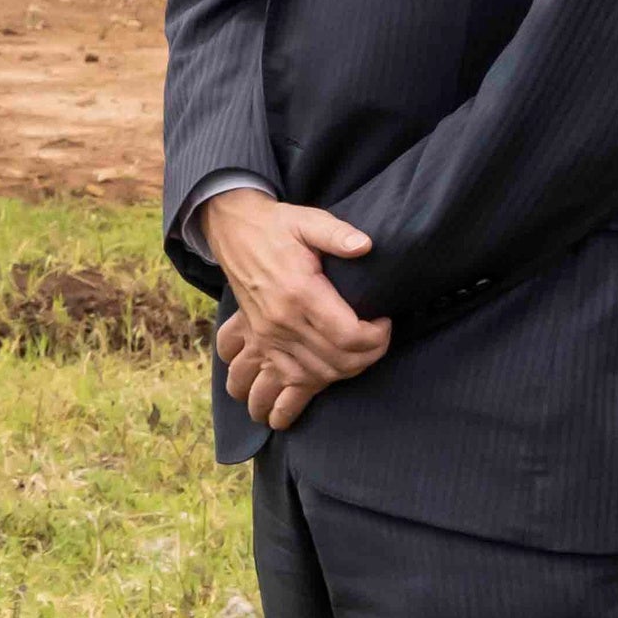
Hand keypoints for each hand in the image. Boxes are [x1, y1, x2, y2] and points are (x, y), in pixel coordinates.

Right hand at [197, 190, 391, 430]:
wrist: (233, 233)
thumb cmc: (276, 227)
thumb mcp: (307, 220)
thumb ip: (337, 234)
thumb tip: (366, 245)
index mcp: (299, 293)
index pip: (349, 335)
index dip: (377, 337)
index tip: (384, 321)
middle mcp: (282, 322)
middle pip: (338, 361)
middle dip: (369, 356)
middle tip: (379, 339)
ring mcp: (269, 338)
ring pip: (315, 377)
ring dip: (344, 374)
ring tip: (358, 356)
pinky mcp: (260, 344)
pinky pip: (279, 383)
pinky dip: (297, 396)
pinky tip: (319, 386)